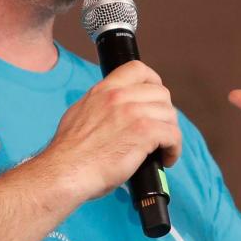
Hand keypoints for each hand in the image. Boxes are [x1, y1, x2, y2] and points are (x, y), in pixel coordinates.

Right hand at [43, 61, 181, 201]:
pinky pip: (173, 135)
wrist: (66, 170)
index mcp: (104, 90)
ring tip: (163, 149)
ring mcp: (133, 113)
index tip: (155, 96)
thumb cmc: (69, 154)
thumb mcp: (78, 115)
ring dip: (170, 133)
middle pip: (161, 93)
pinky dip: (174, 148)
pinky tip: (167, 159)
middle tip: (160, 130)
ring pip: (169, 115)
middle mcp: (119, 97)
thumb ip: (97, 107)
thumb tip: (107, 113)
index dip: (153, 82)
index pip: (137, 69)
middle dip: (165, 113)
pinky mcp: (144, 133)